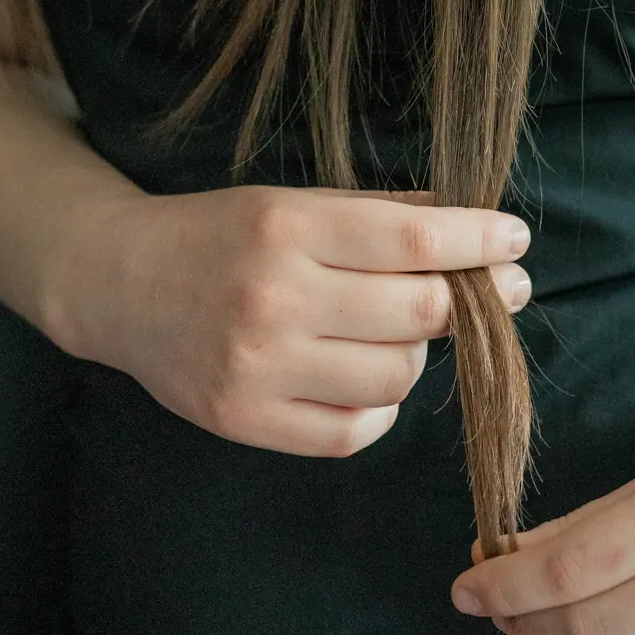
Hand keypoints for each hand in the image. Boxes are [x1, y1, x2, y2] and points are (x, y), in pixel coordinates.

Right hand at [54, 185, 530, 456]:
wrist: (120, 284)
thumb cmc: (221, 235)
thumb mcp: (293, 203)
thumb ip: (380, 214)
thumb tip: (474, 228)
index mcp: (287, 229)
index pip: (414, 239)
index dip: (480, 240)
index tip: (514, 240)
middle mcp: (273, 299)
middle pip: (419, 314)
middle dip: (474, 302)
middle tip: (494, 291)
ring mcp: (258, 367)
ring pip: (396, 377)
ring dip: (418, 354)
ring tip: (401, 333)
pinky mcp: (245, 420)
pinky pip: (354, 431)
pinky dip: (380, 407)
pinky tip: (369, 380)